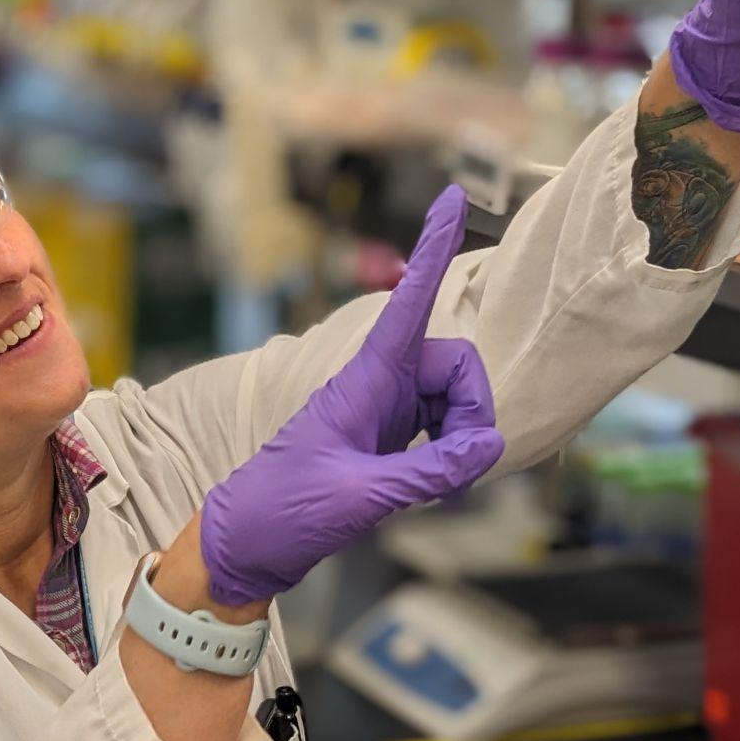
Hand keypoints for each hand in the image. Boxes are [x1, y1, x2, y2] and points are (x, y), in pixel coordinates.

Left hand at [199, 185, 505, 606]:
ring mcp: (386, 410)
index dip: (430, 251)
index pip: (406, 304)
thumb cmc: (284, 512)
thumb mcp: (358, 498)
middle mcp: (378, 384)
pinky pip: (446, 428)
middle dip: (475, 408)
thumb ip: (426, 472)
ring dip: (465, 437)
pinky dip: (454, 455)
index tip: (450, 196)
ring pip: (457, 399)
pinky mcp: (391, 438)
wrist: (249, 545)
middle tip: (461, 464)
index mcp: (363, 381)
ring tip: (439, 487)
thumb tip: (490, 446)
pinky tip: (436, 488)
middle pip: (457, 364)